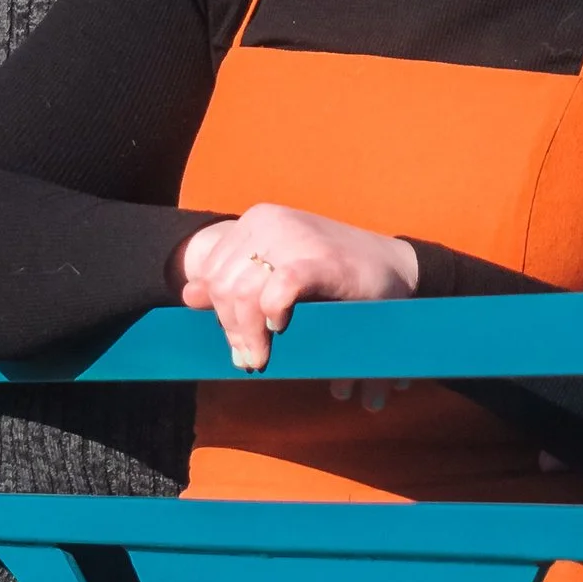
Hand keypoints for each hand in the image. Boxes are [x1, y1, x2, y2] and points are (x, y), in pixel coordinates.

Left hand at [173, 202, 419, 372]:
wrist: (393, 269)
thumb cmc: (334, 274)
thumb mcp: (276, 270)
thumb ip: (235, 281)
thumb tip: (189, 296)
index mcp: (256, 221)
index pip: (213, 272)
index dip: (217, 314)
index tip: (236, 344)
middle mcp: (270, 222)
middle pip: (224, 286)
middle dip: (232, 331)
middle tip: (250, 360)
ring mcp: (296, 237)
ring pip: (243, 292)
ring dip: (249, 335)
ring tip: (261, 359)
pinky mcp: (322, 259)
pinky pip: (279, 287)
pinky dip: (272, 311)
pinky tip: (279, 326)